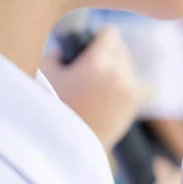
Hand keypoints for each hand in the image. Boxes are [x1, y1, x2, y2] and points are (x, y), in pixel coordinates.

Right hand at [40, 26, 140, 148]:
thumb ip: (62, 52)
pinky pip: (137, 84)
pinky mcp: (134, 106)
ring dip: (116, 69)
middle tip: (87, 65)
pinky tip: (108, 91)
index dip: (96, 38)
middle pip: (121, 49)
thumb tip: (75, 47)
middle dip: (106, 53)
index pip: (110, 33)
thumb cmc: (48, 109)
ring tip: (95, 82)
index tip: (86, 46)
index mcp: (98, 64)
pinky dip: (124, 84)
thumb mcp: (45, 72)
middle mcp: (119, 75)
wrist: (62, 150)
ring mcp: (130, 92)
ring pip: (128, 66)